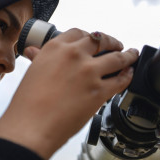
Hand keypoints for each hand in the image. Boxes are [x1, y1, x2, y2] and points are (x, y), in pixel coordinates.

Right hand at [0, 28, 138, 159]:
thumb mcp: (32, 73)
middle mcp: (74, 55)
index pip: (79, 33)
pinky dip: (128, 75)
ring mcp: (89, 72)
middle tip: (116, 45)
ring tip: (132, 55)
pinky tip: (129, 73)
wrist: (31, 126)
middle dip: (112, 42)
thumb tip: (34, 52)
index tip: (94, 41)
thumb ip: (40, 59)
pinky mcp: (99, 91)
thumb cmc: (27, 103)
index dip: (90, 36)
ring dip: (128, 55)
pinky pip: (121, 79)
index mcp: (55, 48)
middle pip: (101, 41)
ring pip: (117, 58)